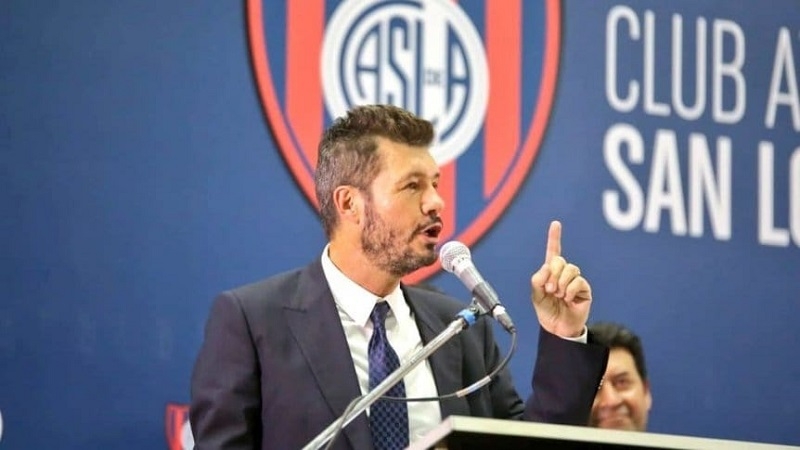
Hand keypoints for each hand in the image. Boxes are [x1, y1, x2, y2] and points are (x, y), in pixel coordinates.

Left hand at [530, 221, 591, 336]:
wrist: (557, 328)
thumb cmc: (546, 311)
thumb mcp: (535, 295)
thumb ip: (537, 280)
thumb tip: (547, 267)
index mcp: (550, 272)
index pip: (553, 252)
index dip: (554, 237)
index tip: (555, 223)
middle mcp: (563, 273)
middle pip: (559, 260)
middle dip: (552, 275)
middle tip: (550, 290)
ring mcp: (574, 280)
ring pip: (570, 269)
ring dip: (561, 283)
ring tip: (558, 295)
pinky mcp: (584, 289)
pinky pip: (578, 281)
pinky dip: (570, 290)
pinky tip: (568, 299)